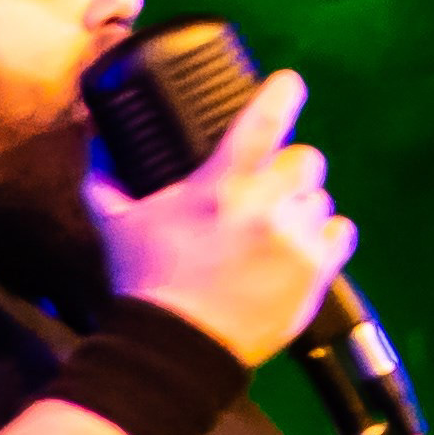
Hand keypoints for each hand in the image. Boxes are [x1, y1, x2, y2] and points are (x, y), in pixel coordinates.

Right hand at [92, 68, 357, 369]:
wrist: (173, 350)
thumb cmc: (145, 286)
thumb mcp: (118, 229)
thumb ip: (106, 184)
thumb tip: (93, 147)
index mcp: (220, 186)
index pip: (265, 119)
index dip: (282, 93)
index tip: (287, 85)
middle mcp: (265, 206)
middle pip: (305, 160)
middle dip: (287, 172)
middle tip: (265, 193)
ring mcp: (295, 239)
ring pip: (319, 199)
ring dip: (298, 210)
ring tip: (270, 235)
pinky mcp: (316, 270)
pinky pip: (339, 232)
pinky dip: (321, 238)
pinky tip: (294, 251)